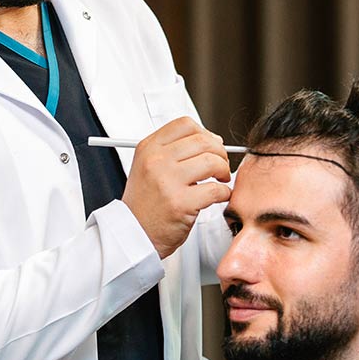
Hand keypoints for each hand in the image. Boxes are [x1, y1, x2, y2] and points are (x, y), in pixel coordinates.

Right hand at [121, 117, 232, 258]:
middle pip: (203, 140)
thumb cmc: (145, 204)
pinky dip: (224, 193)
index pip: (185, 124)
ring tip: (221, 180)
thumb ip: (173, 151)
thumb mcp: (147, 167)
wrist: (133, 235)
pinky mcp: (181, 203)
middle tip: (220, 165)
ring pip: (212, 162)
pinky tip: (218, 196)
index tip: (210, 146)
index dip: (205, 133)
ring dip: (224, 171)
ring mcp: (168, 181)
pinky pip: (216, 189)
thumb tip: (213, 139)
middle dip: (220, 153)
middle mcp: (156, 161)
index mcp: (148, 148)